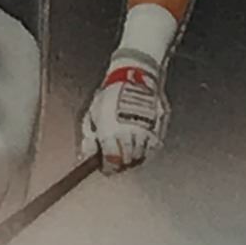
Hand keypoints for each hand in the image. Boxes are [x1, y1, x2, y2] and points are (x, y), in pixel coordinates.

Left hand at [80, 56, 167, 172]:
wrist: (135, 76)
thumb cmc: (111, 93)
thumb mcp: (93, 113)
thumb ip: (90, 137)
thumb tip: (87, 155)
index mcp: (110, 130)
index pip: (111, 159)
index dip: (108, 167)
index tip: (106, 168)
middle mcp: (129, 132)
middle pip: (127, 160)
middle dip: (120, 164)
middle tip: (117, 162)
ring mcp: (146, 130)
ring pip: (141, 156)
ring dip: (133, 158)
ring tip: (128, 152)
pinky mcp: (158, 127)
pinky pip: (153, 148)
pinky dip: (146, 151)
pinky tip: (139, 146)